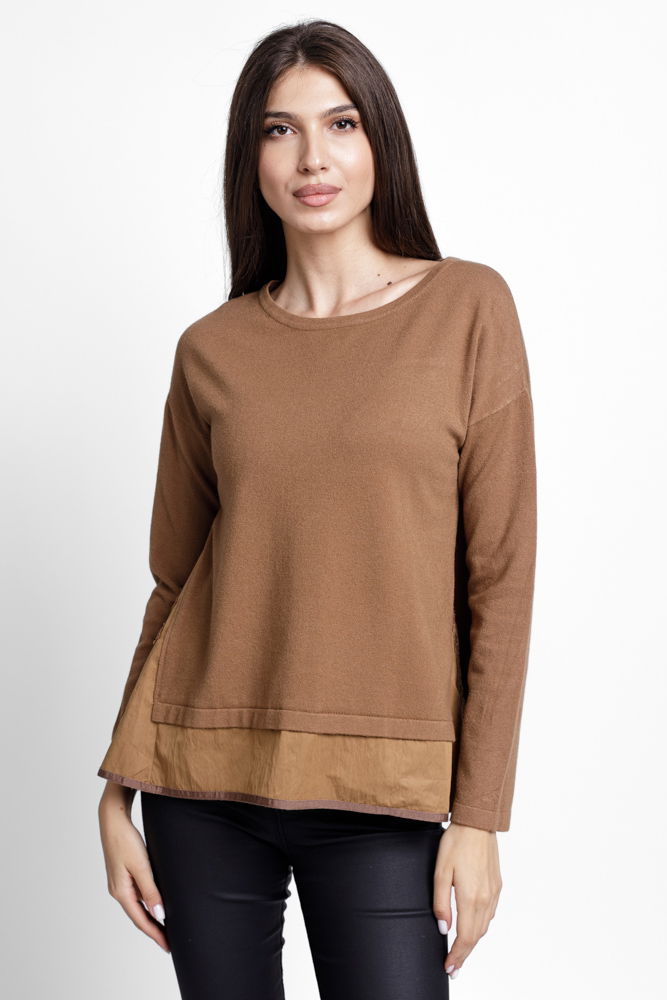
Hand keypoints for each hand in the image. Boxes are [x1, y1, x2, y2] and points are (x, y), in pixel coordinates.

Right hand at [98, 781, 169, 952]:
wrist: (113, 820)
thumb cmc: (125, 840)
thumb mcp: (142, 866)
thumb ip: (151, 891)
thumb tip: (159, 915)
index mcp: (121, 892)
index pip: (141, 920)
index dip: (155, 934)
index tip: (167, 946)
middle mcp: (118, 891)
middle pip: (139, 916)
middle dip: (154, 930)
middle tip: (170, 942)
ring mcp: (120, 884)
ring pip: (139, 906)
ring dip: (152, 917)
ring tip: (167, 927)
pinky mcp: (123, 875)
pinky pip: (138, 895)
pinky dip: (149, 903)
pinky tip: (158, 904)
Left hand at [433, 820, 501, 978]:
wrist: (478, 823)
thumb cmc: (456, 843)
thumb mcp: (440, 871)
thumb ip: (441, 902)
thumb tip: (443, 928)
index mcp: (471, 897)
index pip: (465, 937)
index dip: (457, 955)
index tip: (449, 967)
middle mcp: (486, 899)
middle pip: (476, 936)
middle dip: (465, 954)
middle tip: (453, 967)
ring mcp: (494, 893)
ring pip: (484, 926)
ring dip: (473, 941)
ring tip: (461, 951)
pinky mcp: (497, 885)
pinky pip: (490, 913)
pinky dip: (481, 926)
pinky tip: (473, 926)